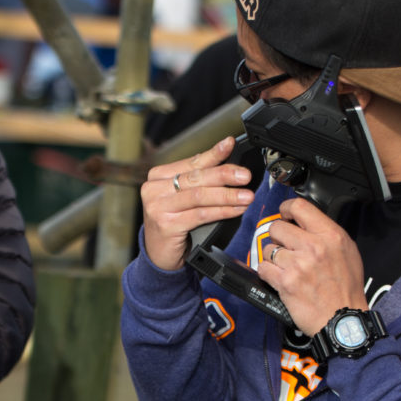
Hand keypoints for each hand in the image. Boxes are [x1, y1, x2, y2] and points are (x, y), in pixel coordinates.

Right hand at [141, 136, 255, 270]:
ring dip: (227, 195)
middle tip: (244, 175)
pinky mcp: (166, 224)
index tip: (229, 144)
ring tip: (246, 195)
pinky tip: (236, 209)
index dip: (213, 154)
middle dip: (224, 175)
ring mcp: (158, 207)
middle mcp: (154, 189)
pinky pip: (201, 214)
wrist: (158, 256)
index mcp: (158, 177)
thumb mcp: (182, 198)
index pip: (191, 163)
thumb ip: (196, 181)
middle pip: (196, 178)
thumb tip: (225, 164)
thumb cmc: (172, 224)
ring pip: (200, 196)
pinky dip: (222, 211)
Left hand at [258, 196, 367, 335]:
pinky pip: (263, 268)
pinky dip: (268, 273)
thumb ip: (327, 234)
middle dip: (278, 237)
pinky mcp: (285, 282)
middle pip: (277, 227)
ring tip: (286, 267)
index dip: (286, 208)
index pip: (300, 207)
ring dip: (274, 258)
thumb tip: (305, 222)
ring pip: (268, 249)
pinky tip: (280, 278)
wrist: (342, 319)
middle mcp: (314, 247)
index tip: (284, 214)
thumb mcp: (347, 252)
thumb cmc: (346, 288)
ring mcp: (298, 264)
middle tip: (285, 247)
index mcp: (331, 236)